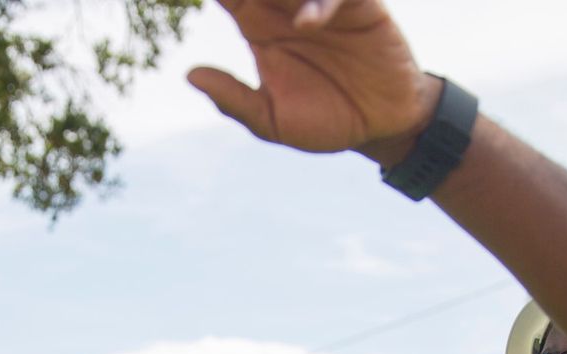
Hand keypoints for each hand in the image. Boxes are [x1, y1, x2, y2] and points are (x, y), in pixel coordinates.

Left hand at [188, 0, 436, 157]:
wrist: (382, 127)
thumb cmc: (326, 121)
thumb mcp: (273, 121)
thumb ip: (235, 100)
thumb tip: (190, 75)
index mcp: (258, 28)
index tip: (184, 0)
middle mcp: (286, 8)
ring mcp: (322, 3)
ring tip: (262, 1)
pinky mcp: (362, 7)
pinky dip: (321, 2)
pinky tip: (306, 24)